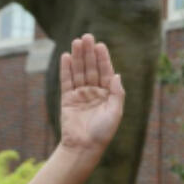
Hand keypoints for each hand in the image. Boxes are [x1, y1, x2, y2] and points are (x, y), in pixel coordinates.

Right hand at [59, 34, 124, 152]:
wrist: (84, 147)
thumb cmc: (103, 133)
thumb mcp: (116, 112)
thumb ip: (117, 93)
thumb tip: (117, 75)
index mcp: (108, 94)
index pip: (105, 72)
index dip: (103, 58)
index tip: (101, 45)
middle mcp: (94, 92)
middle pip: (91, 68)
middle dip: (89, 53)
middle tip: (87, 36)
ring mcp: (80, 95)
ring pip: (79, 72)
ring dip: (77, 57)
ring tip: (76, 42)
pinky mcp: (68, 99)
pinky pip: (66, 81)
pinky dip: (66, 69)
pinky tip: (66, 56)